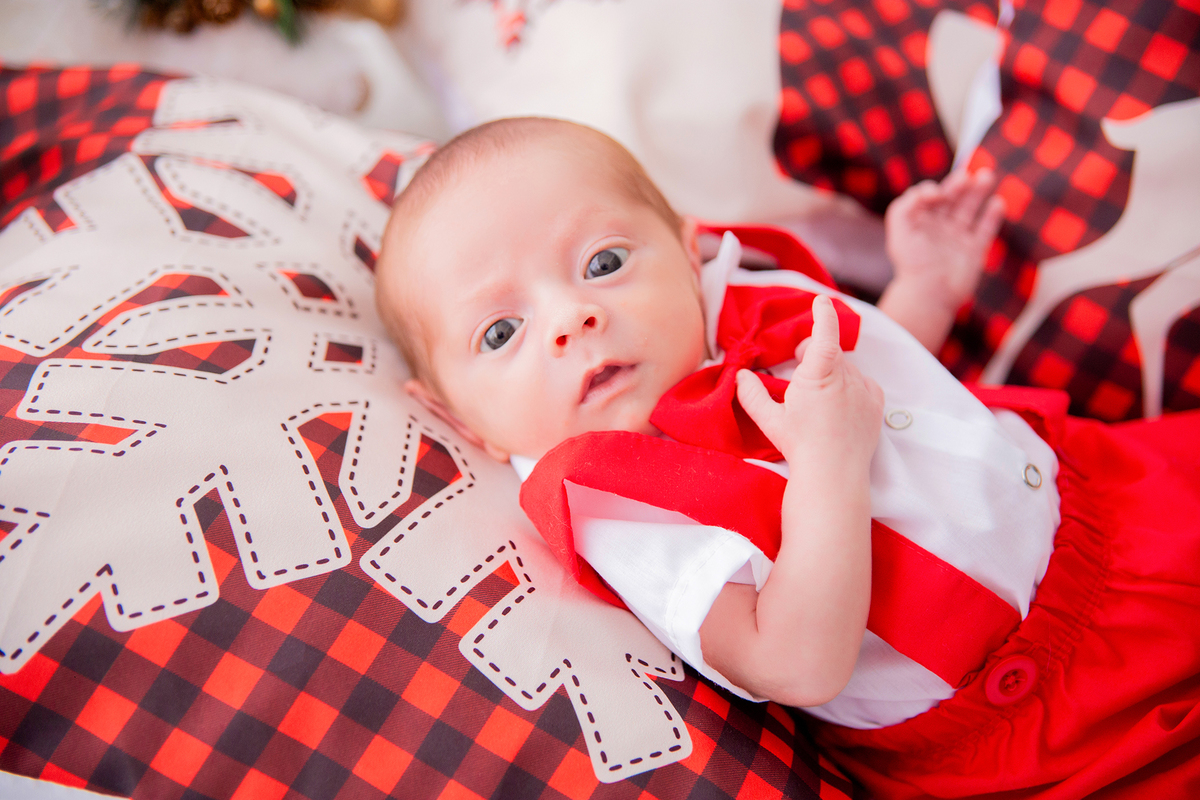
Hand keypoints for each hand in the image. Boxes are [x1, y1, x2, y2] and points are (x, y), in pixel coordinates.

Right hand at [734, 296, 882, 469]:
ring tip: (818, 398)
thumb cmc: (799, 446)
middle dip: (814, 355)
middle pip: (830, 354)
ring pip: (846, 368)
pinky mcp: (876, 404)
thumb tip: (740, 375)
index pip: (824, 334)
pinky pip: (864, 382)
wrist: (834, 475)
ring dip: (832, 373)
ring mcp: (864, 391)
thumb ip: (751, 394)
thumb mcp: (769, 420)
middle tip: (798, 370)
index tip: (821, 301)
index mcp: (819, 375)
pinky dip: (852, 385)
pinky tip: (839, 402)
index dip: (823, 314)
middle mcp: (845, 378)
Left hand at [884, 168, 1005, 310]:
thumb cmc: (911, 261)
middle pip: (951, 199)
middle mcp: (938, 229)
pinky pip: (985, 229)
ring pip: (969, 209)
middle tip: (969, 175)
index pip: (928, 197)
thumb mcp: (899, 226)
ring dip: (978, 191)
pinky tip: (997, 202)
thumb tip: (936, 191)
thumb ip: (909, 201)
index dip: (934, 190)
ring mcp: (957, 239)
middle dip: (960, 184)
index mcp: (919, 223)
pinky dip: (992, 216)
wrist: (929, 293)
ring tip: (986, 176)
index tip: (939, 195)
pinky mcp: (974, 251)